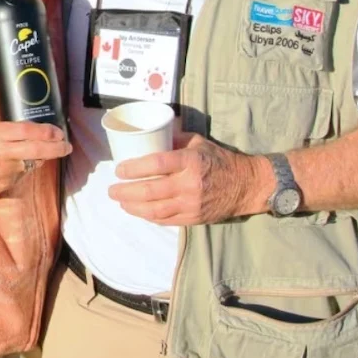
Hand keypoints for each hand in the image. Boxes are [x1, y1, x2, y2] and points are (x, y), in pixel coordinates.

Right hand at [0, 121, 70, 202]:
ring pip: (32, 163)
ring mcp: (4, 170)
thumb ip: (7, 132)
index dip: (46, 131)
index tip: (58, 131)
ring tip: (47, 153)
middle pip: (37, 149)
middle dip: (56, 148)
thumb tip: (32, 130)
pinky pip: (21, 175)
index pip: (27, 130)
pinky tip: (19, 166)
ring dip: (42, 158)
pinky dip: (25, 169)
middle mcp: (1, 152)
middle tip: (67, 146)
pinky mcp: (5, 185)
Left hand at [107, 134, 269, 225]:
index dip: (133, 168)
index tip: (119, 170)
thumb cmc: (218, 159)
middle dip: (125, 192)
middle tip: (112, 190)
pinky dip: (148, 217)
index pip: (156, 164)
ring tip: (121, 202)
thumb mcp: (198, 142)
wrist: (246, 185)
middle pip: (150, 191)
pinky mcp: (194, 219)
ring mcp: (192, 204)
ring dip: (133, 207)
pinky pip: (166, 220)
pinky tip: (138, 211)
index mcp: (190, 161)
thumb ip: (173, 140)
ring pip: (155, 210)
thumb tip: (147, 137)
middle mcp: (190, 184)